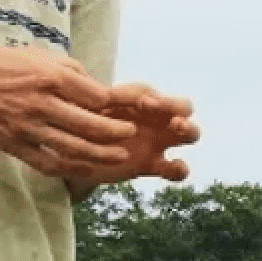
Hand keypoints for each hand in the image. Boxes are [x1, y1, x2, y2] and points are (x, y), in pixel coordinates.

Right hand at [0, 46, 137, 176]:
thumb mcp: (33, 55)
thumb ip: (67, 70)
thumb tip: (95, 86)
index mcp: (48, 76)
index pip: (95, 95)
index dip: (114, 104)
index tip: (125, 108)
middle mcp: (40, 102)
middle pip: (90, 124)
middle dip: (115, 132)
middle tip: (131, 135)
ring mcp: (26, 126)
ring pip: (73, 147)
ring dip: (100, 155)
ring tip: (118, 156)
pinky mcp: (12, 144)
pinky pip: (46, 162)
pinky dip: (68, 168)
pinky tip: (83, 169)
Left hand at [60, 82, 200, 186]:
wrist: (72, 156)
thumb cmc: (77, 127)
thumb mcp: (80, 111)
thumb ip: (89, 102)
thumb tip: (95, 91)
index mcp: (133, 102)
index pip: (153, 93)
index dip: (152, 95)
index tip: (144, 104)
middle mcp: (150, 118)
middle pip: (182, 107)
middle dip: (179, 108)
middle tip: (172, 118)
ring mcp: (155, 142)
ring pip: (188, 133)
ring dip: (189, 130)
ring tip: (178, 130)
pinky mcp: (153, 165)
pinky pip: (176, 169)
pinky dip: (181, 168)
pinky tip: (176, 166)